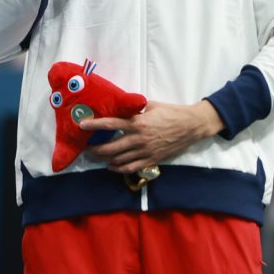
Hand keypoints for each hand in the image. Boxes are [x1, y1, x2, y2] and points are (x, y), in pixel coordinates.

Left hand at [83, 100, 223, 174]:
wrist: (191, 126)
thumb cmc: (171, 112)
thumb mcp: (151, 105)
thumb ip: (135, 108)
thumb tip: (122, 106)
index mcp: (137, 122)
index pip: (110, 124)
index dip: (94, 125)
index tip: (82, 125)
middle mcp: (138, 139)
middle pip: (111, 147)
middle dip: (95, 149)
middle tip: (86, 148)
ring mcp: (145, 151)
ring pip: (119, 160)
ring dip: (104, 159)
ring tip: (95, 157)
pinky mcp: (151, 160)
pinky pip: (131, 167)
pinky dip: (119, 168)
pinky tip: (112, 166)